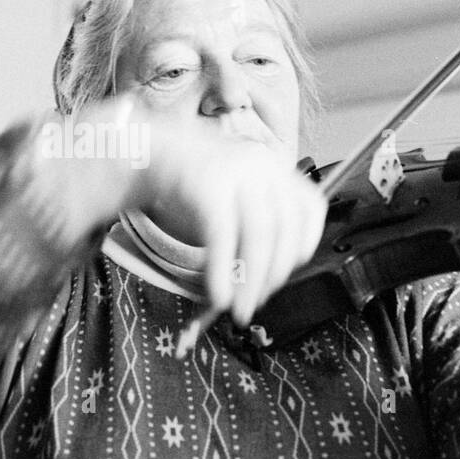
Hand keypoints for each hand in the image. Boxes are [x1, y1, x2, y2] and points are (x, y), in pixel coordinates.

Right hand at [121, 100, 326, 325]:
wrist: (149, 151)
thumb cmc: (197, 181)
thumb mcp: (238, 192)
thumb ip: (260, 223)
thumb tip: (268, 280)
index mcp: (276, 168)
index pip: (311, 207)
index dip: (306, 243)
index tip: (291, 270)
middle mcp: (263, 166)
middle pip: (283, 228)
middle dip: (273, 275)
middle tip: (258, 301)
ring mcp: (237, 172)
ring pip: (258, 235)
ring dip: (250, 280)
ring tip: (240, 308)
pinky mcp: (208, 185)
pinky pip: (223, 236)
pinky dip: (222, 271)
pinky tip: (219, 294)